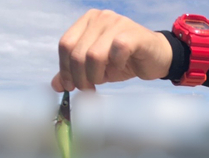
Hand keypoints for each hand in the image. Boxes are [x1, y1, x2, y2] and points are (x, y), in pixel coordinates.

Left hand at [51, 9, 172, 91]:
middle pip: (77, 53)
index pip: (65, 45)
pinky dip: (115, 68)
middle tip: (89, 88)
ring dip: (97, 75)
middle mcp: (100, 18)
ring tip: (105, 79)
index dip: (65, 70)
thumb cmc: (122, 62)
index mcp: (86, 22)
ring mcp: (116, 23)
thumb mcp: (94, 69)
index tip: (71, 87)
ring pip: (93, 55)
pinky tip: (119, 70)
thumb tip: (55, 85)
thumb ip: (74, 74)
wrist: (153, 59)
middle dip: (81, 78)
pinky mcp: (132, 33)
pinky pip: (116, 52)